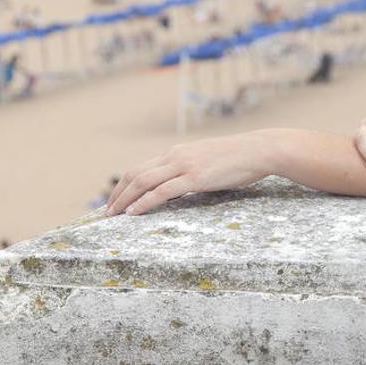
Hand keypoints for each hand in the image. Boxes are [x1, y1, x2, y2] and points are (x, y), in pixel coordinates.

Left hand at [106, 132, 274, 216]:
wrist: (258, 150)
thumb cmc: (238, 158)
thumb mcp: (207, 161)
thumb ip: (190, 170)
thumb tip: (180, 188)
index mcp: (178, 152)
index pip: (142, 167)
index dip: (124, 184)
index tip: (115, 199)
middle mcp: (176, 155)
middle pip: (136, 173)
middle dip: (118, 193)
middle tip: (107, 211)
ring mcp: (184, 165)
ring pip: (144, 181)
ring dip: (125, 199)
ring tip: (114, 215)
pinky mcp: (195, 177)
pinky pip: (162, 191)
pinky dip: (144, 202)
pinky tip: (134, 212)